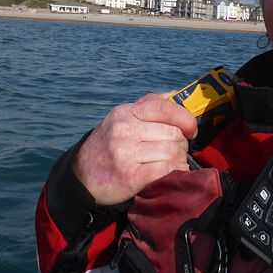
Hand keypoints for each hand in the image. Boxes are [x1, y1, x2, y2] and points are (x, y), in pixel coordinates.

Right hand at [73, 92, 197, 205]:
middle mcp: (124, 130)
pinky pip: (166, 170)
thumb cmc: (108, 146)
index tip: (191, 130)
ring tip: (174, 163)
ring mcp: (125, 153)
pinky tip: (175, 173)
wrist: (81, 177)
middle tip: (178, 151)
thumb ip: (148, 105)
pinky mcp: (129, 177)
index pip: (165, 108)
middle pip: (173, 133)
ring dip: (180, 160)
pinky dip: (177, 172)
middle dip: (182, 144)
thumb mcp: (121, 119)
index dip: (185, 119)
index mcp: (125, 112)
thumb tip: (176, 94)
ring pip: (172, 152)